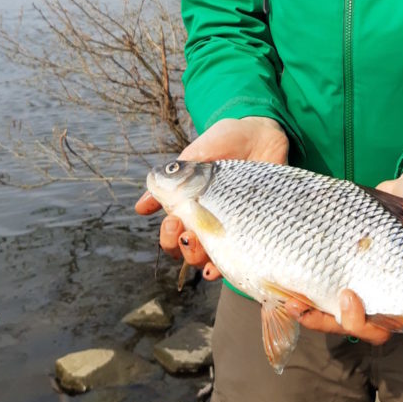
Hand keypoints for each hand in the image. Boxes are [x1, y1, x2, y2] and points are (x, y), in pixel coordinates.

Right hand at [135, 116, 288, 278]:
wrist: (261, 133)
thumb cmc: (225, 141)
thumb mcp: (193, 156)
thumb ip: (169, 179)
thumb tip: (140, 208)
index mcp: (190, 206)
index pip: (171, 235)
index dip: (167, 236)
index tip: (172, 220)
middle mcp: (208, 221)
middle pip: (186, 251)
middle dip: (181, 247)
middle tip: (186, 230)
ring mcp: (230, 226)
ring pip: (207, 258)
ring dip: (198, 257)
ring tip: (200, 242)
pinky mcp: (252, 227)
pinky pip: (237, 257)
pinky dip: (222, 268)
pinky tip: (215, 267)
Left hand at [285, 165, 402, 343]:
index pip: (384, 327)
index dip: (364, 324)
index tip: (348, 299)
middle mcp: (379, 296)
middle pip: (353, 325)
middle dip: (327, 321)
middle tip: (307, 304)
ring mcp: (358, 283)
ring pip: (331, 313)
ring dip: (309, 313)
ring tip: (289, 300)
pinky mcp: (339, 267)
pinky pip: (319, 289)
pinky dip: (303, 291)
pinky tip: (284, 285)